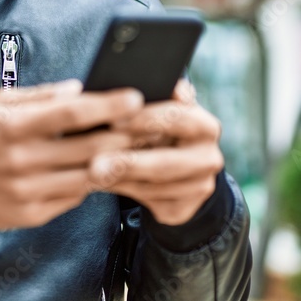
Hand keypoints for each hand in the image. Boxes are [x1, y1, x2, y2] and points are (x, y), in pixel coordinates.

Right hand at [0, 80, 143, 229]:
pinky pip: (75, 197)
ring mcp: (27, 192)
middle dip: (124, 134)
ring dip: (117, 161)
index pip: (70, 113)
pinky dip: (93, 182)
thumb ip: (40, 96)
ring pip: (88, 176)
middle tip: (150, 122)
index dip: (107, 104)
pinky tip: (106, 168)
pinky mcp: (32, 214)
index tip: (135, 97)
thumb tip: (79, 88)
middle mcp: (21, 161)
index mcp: (13, 127)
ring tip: (137, 146)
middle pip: (88, 147)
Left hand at [88, 79, 224, 225]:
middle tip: (95, 162)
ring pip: (153, 186)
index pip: (178, 118)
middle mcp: (209, 158)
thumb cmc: (159, 127)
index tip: (112, 120)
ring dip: (119, 180)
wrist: (177, 167)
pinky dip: (121, 191)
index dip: (145, 119)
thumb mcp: (161, 109)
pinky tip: (100, 184)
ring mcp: (199, 187)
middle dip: (128, 162)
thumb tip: (141, 91)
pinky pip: (147, 202)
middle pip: (166, 162)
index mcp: (206, 127)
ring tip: (90, 174)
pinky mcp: (183, 210)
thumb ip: (156, 97)